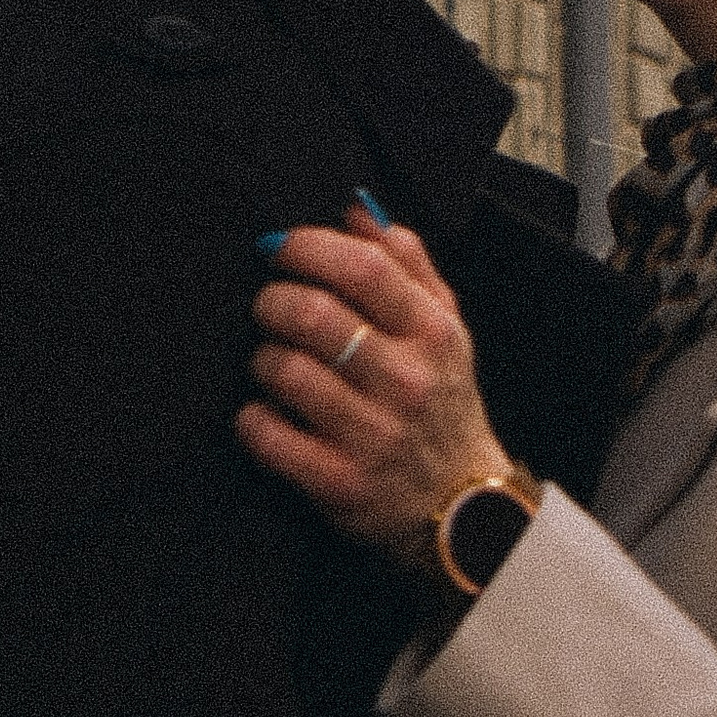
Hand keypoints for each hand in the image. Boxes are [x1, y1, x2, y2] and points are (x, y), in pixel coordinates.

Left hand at [240, 212, 513, 569]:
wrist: (463, 508)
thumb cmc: (443, 404)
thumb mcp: (446, 329)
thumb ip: (407, 263)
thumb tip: (356, 209)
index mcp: (433, 334)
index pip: (364, 268)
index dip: (307, 246)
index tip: (276, 246)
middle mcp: (407, 382)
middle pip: (313, 314)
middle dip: (272, 302)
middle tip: (268, 308)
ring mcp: (373, 435)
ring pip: (284, 370)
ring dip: (261, 360)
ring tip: (271, 363)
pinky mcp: (340, 482)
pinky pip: (268, 435)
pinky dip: (253, 418)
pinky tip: (265, 414)